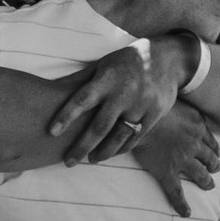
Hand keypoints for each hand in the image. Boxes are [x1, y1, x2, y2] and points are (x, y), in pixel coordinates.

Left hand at [47, 35, 197, 165]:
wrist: (168, 58)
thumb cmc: (127, 61)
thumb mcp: (104, 64)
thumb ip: (82, 80)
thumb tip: (53, 89)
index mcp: (107, 78)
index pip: (82, 99)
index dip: (66, 116)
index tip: (52, 132)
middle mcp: (124, 93)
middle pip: (100, 126)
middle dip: (82, 147)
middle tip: (68, 162)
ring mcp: (141, 104)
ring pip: (119, 136)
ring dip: (103, 152)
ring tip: (91, 160)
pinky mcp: (155, 113)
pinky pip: (136, 137)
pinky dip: (122, 148)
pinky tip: (112, 153)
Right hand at [129, 102, 218, 216]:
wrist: (137, 118)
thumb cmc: (152, 105)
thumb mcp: (176, 100)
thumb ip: (185, 107)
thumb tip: (188, 108)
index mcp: (197, 127)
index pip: (211, 142)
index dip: (214, 150)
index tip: (214, 153)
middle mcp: (194, 145)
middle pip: (210, 159)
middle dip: (213, 166)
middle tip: (213, 170)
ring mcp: (183, 160)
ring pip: (201, 176)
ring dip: (206, 182)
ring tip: (208, 186)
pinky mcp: (168, 173)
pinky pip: (177, 193)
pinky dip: (182, 205)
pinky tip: (186, 213)